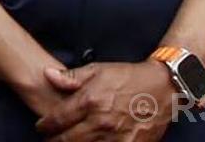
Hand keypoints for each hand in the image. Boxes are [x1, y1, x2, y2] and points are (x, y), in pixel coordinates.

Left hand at [35, 61, 175, 140]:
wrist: (163, 87)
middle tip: (49, 140)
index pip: (58, 119)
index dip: (45, 126)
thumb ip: (70, 76)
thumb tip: (47, 74)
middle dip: (54, 141)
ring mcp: (118, 136)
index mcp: (90, 101)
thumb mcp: (97, 69)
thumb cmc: (128, 77)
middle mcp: (101, 121)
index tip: (41, 127)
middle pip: (68, 139)